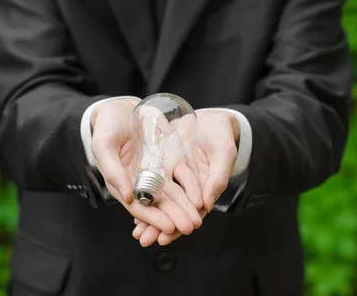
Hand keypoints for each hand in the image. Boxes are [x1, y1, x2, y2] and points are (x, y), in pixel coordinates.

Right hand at [91, 99, 201, 236]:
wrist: (120, 105)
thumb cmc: (107, 125)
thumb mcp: (104, 145)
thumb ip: (112, 170)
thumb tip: (127, 197)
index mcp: (121, 182)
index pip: (138, 207)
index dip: (154, 218)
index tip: (170, 227)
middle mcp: (138, 182)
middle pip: (158, 204)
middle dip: (174, 217)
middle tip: (191, 226)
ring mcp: (153, 171)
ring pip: (171, 194)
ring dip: (184, 208)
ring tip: (198, 219)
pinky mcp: (165, 160)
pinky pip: (178, 177)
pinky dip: (188, 189)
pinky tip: (200, 198)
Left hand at [131, 110, 238, 245]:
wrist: (211, 117)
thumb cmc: (222, 135)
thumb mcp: (224, 153)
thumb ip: (217, 178)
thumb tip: (207, 205)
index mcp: (205, 188)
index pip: (192, 213)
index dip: (178, 226)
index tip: (166, 237)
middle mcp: (188, 186)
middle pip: (173, 210)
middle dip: (158, 226)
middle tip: (144, 240)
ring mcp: (175, 175)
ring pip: (161, 199)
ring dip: (149, 215)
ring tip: (136, 231)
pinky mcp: (164, 163)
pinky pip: (152, 181)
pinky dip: (144, 193)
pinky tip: (131, 203)